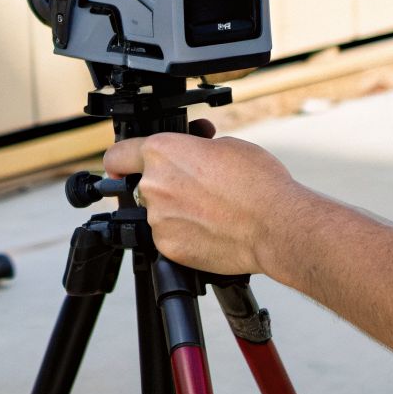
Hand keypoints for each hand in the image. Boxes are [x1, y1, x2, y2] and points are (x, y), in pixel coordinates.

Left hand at [101, 120, 302, 275]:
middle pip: (142, 185)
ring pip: (157, 212)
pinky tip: (210, 229)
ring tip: (210, 210)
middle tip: (195, 187)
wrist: (274, 225)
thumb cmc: (257, 183)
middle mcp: (153, 184)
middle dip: (164, 185)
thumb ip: (193, 149)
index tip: (122, 166)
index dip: (121, 160)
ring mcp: (158, 219)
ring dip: (175, 210)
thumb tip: (190, 150)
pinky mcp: (169, 247)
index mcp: (161, 152)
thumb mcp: (224, 146)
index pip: (118, 155)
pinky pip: (168, 236)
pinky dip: (184, 233)